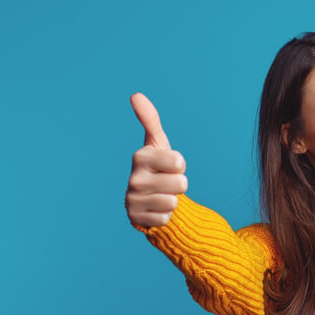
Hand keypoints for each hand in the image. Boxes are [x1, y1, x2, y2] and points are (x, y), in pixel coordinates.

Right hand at [125, 93, 187, 226]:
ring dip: (172, 201)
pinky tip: (155, 209)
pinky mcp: (136, 219)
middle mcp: (134, 178)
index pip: (179, 163)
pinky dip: (165, 216)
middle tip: (167, 183)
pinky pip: (165, 218)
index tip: (169, 166)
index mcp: (140, 157)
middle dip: (179, 185)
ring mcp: (133, 200)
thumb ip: (150, 120)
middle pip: (181, 184)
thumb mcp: (158, 144)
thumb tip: (135, 95)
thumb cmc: (158, 168)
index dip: (180, 166)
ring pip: (173, 202)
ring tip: (161, 196)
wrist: (148, 199)